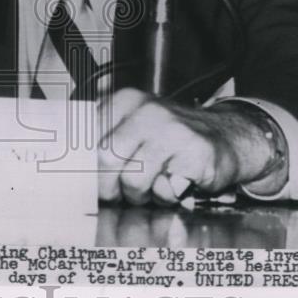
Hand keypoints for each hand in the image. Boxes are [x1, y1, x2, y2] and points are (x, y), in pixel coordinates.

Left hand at [97, 88, 283, 205]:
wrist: (226, 136)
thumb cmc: (172, 138)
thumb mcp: (135, 126)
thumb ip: (105, 139)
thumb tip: (71, 167)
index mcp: (125, 100)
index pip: (87, 136)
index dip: (85, 166)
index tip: (88, 182)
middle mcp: (146, 110)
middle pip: (104, 157)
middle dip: (108, 185)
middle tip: (119, 194)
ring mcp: (172, 129)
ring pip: (132, 178)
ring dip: (139, 195)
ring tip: (151, 188)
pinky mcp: (194, 152)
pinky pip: (165, 190)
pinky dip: (165, 197)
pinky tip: (173, 185)